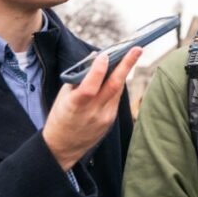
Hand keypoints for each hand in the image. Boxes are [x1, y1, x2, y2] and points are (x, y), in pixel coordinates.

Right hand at [43, 47, 141, 169]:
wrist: (63, 147)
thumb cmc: (60, 117)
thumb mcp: (63, 97)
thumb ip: (79, 79)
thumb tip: (95, 58)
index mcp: (75, 106)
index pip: (90, 87)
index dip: (98, 71)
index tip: (105, 55)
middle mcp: (92, 113)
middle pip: (113, 86)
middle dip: (126, 65)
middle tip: (137, 49)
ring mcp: (104, 118)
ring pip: (118, 90)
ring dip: (123, 72)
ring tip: (130, 55)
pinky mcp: (111, 121)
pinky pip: (116, 98)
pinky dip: (117, 85)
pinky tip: (118, 75)